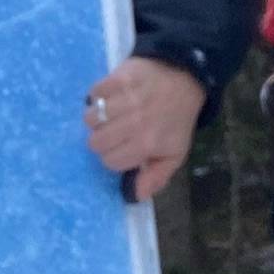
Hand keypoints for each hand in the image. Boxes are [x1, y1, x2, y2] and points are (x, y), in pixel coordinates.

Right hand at [84, 55, 203, 203]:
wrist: (184, 78)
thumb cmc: (177, 119)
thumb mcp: (175, 153)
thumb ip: (156, 176)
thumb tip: (135, 195)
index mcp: (147, 143)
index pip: (110, 161)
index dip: (115, 158)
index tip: (124, 150)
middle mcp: (134, 123)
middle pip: (95, 142)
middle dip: (103, 141)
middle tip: (116, 134)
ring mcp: (124, 99)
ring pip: (90, 119)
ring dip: (98, 119)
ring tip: (111, 116)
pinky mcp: (116, 78)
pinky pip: (92, 94)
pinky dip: (97, 98)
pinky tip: (110, 98)